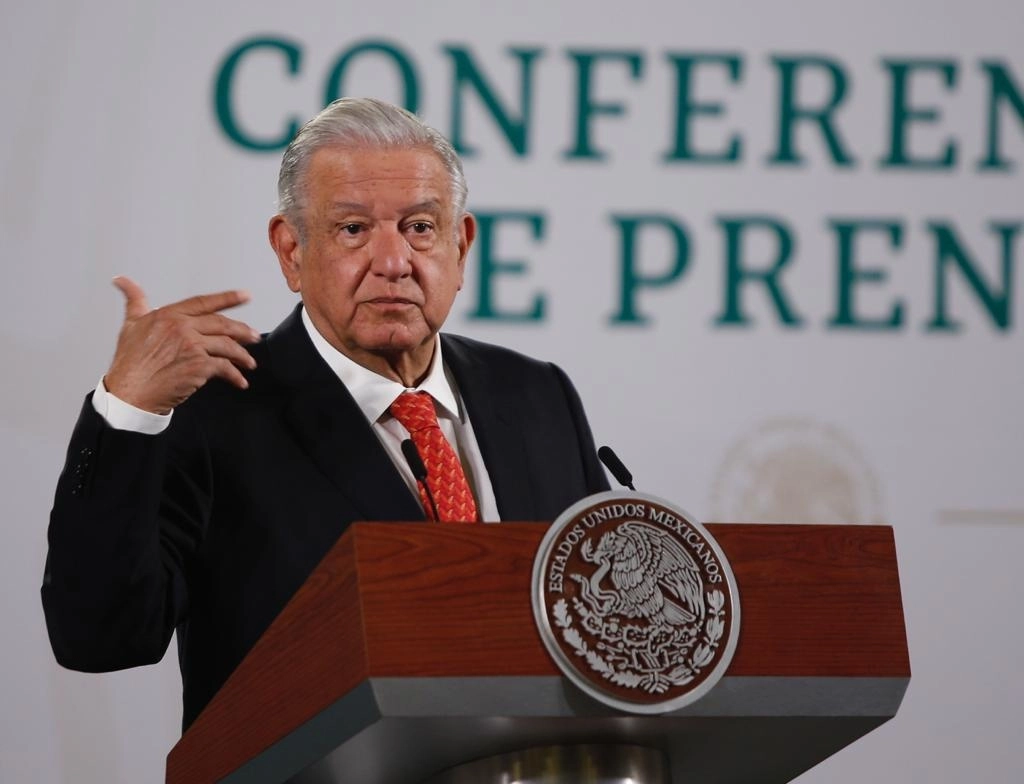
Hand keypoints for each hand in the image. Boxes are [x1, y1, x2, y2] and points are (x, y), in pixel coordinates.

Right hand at [104, 276, 260, 413]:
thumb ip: (135, 300)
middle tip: (254, 336)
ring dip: (243, 355)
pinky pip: (225, 368)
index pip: (204, 302)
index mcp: (169, 315)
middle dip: (243, 330)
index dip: (228, 298)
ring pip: (228, 346)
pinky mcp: (199, 367)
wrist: (129, 392)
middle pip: (222, 324)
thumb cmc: (129, 362)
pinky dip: (235, 375)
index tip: (245, 295)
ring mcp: (193, 346)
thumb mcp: (130, 324)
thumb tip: (122, 281)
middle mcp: (183, 327)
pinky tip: (240, 381)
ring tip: (250, 363)